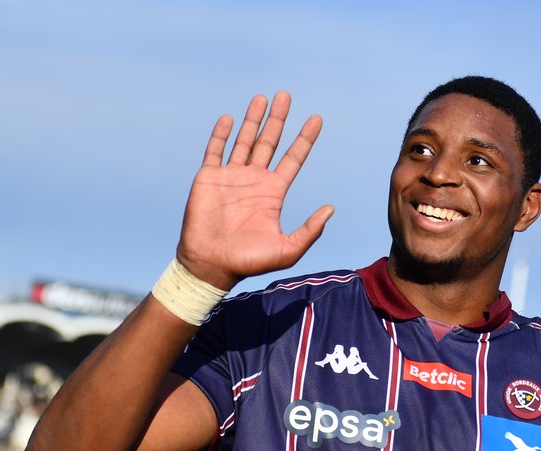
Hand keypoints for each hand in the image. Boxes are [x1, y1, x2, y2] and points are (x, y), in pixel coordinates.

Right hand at [176, 92, 333, 289]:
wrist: (211, 265)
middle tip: (286, 96)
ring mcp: (231, 177)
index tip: (316, 119)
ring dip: (253, 119)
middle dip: (278, 119)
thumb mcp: (287, 249)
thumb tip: (330, 209)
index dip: (305, 139)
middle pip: (270, 142)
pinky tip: (230, 118)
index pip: (293, 158)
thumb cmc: (248, 261)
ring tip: (262, 98)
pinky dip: (222, 134)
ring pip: (244, 141)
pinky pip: (216, 151)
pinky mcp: (209, 178)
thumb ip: (310, 230)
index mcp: (273, 192)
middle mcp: (254, 180)